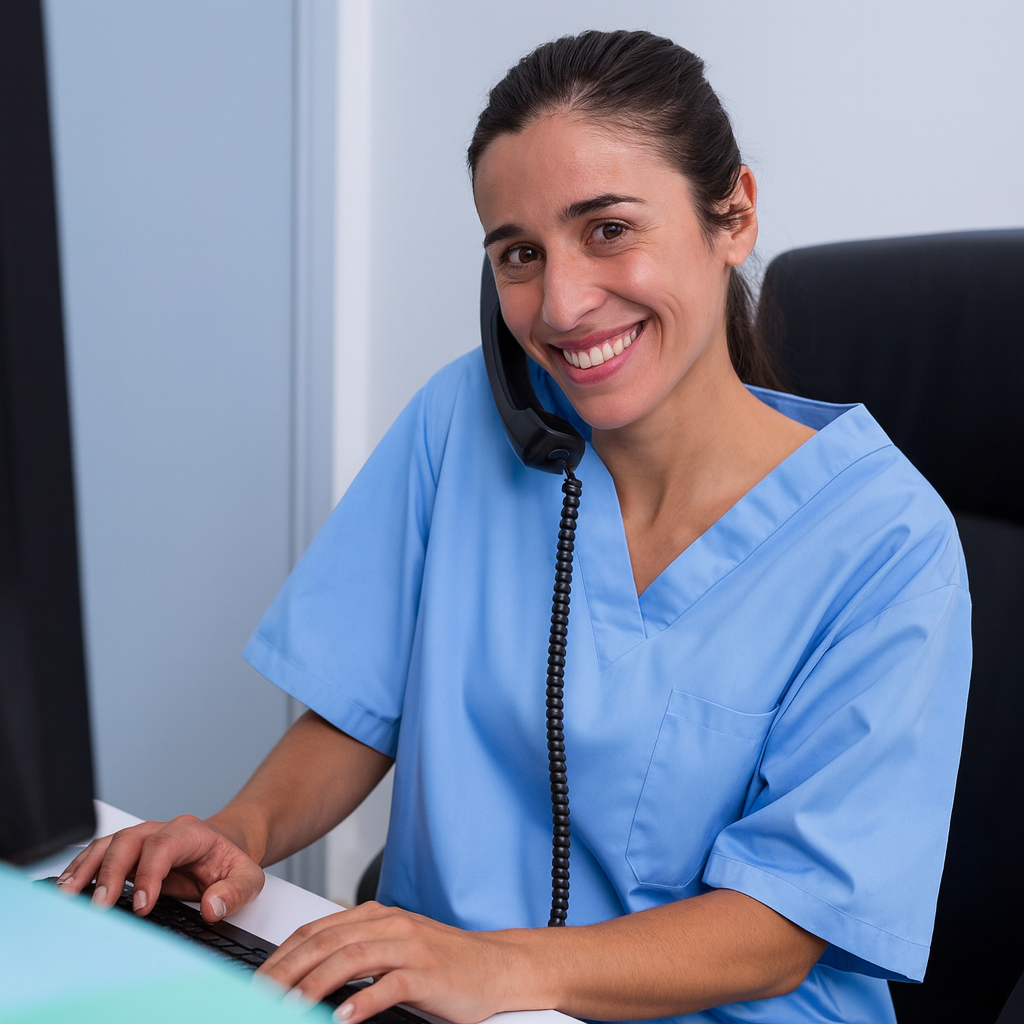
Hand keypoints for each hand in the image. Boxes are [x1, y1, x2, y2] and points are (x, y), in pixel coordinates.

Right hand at [55, 814, 264, 921]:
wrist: (224, 846)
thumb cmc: (230, 862)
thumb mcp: (249, 876)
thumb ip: (237, 891)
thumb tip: (214, 906)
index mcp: (190, 833)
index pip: (163, 846)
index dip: (148, 874)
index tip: (141, 905)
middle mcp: (161, 830)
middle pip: (128, 841)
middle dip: (110, 873)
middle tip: (99, 906)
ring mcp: (141, 838)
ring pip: (108, 844)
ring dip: (86, 869)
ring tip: (68, 896)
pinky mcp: (127, 851)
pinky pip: (99, 854)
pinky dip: (81, 869)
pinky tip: (68, 887)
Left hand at [257, 901, 534, 1023]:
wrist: (498, 966)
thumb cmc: (445, 963)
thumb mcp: (396, 949)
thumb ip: (356, 954)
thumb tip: (306, 977)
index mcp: (377, 916)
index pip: (316, 930)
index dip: (281, 955)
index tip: (255, 981)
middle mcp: (390, 925)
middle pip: (325, 942)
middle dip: (286, 971)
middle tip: (258, 997)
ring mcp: (411, 946)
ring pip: (351, 958)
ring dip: (314, 985)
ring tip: (289, 1008)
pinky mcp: (429, 973)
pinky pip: (390, 984)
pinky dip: (362, 1001)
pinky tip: (340, 1018)